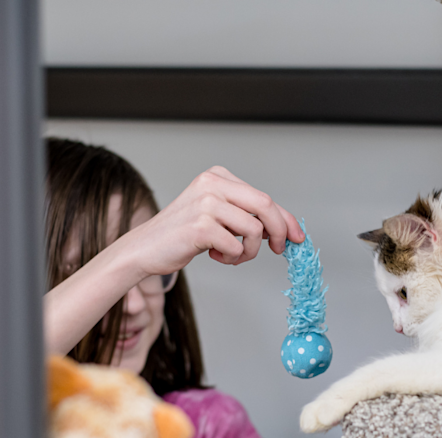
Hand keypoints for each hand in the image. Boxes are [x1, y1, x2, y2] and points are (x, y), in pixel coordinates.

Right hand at [128, 166, 304, 274]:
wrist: (144, 249)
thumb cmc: (182, 235)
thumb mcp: (217, 217)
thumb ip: (246, 216)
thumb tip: (284, 229)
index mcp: (217, 176)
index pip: (263, 196)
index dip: (285, 218)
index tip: (297, 237)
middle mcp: (211, 184)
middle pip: (265, 205)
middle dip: (278, 231)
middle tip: (278, 249)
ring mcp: (205, 203)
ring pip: (254, 229)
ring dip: (248, 251)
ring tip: (231, 255)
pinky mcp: (200, 226)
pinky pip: (236, 246)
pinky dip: (232, 257)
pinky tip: (215, 255)